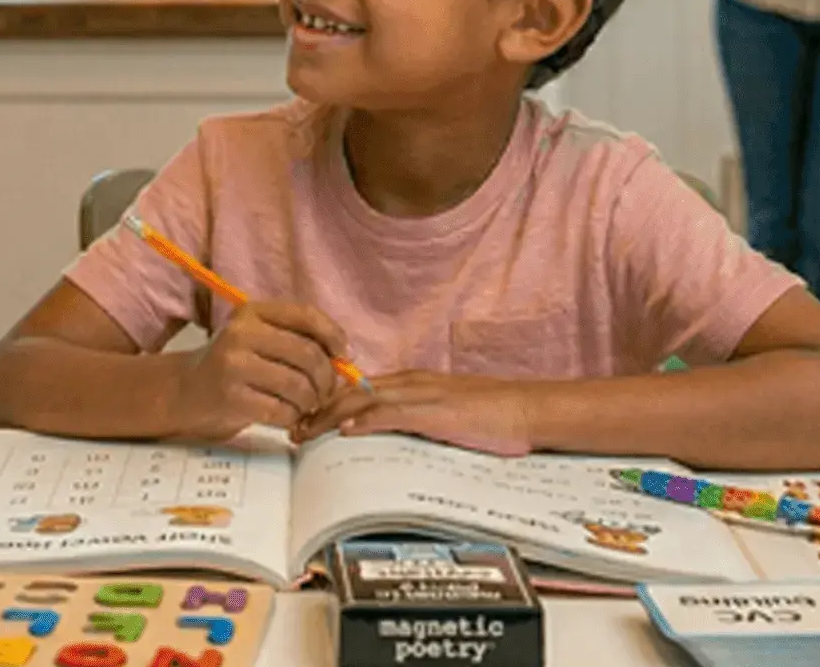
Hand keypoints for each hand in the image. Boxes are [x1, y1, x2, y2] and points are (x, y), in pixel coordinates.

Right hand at [165, 301, 353, 442]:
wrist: (185, 391)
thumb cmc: (234, 365)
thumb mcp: (259, 339)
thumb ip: (297, 339)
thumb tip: (348, 357)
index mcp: (252, 312)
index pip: (306, 315)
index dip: (333, 335)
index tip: (344, 356)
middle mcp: (241, 334)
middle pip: (308, 354)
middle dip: (326, 378)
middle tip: (324, 392)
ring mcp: (234, 365)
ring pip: (298, 386)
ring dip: (310, 402)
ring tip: (304, 406)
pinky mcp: (231, 398)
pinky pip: (282, 411)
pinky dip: (293, 418)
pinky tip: (286, 417)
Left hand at [296, 371, 538, 455]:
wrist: (527, 410)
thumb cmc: (492, 417)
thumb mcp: (443, 417)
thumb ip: (413, 422)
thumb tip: (382, 436)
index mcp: (410, 383)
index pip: (358, 390)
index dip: (327, 404)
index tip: (303, 420)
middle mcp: (410, 383)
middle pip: (352, 392)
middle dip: (318, 409)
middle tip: (292, 428)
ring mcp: (422, 395)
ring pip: (365, 399)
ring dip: (331, 416)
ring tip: (305, 432)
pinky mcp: (436, 411)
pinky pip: (394, 414)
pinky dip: (368, 420)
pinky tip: (347, 431)